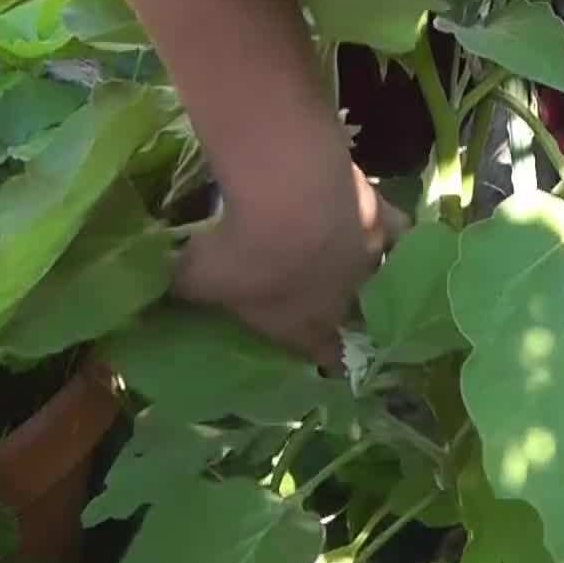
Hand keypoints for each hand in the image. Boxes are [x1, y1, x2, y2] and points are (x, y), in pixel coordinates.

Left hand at [174, 163, 406, 366]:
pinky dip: (396, 234)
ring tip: (366, 268)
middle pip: (352, 316)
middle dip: (345, 315)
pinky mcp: (381, 221)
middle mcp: (343, 299)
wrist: (289, 201)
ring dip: (371, 275)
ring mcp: (368, 261)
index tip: (324, 361)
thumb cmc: (240, 253)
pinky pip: (400, 233)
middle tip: (337, 306)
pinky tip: (390, 228)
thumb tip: (163, 292)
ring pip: (381, 278)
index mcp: (301, 325)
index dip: (320, 358)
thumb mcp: (194, 278)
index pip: (318, 353)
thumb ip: (182, 288)